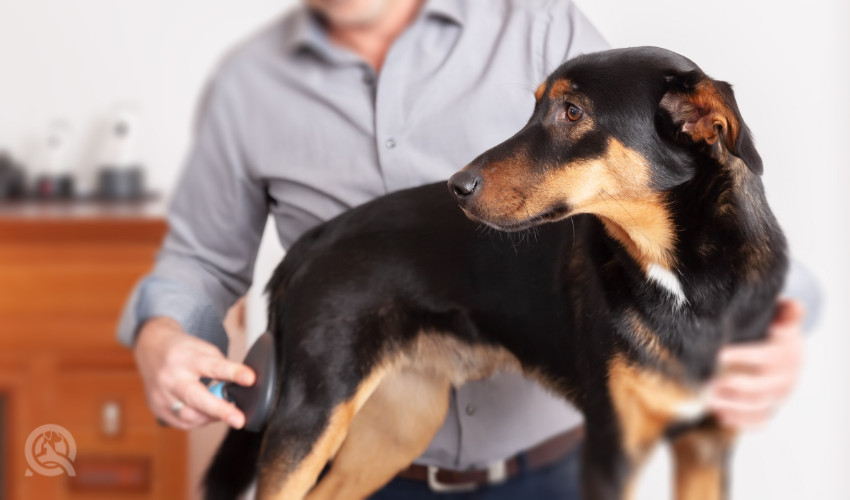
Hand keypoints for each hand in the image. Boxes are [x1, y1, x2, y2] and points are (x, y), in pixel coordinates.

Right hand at [133, 317, 255, 429]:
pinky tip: (206, 413)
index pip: (212, 366)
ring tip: (225, 412)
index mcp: (185, 357)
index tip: (250, 379)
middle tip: (239, 420)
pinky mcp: (157, 409)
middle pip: (196, 397)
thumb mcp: (202, 347)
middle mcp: (170, 377)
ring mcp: (161, 395)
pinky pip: (183, 423)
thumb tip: (240, 386)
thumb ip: (220, 365)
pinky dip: (199, 420)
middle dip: (220, 410)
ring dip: (212, 416)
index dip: (232, 373)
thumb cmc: (182, 350)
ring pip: (189, 415)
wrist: (151, 350)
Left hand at [707, 299, 804, 429]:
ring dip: (734, 406)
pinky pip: (761, 420)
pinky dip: (742, 421)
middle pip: (763, 387)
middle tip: (708, 383)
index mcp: (788, 352)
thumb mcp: (780, 315)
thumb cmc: (773, 328)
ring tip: (709, 399)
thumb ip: (785, 311)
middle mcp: (787, 376)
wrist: (788, 349)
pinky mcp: (773, 407)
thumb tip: (792, 307)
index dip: (745, 356)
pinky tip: (721, 415)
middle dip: (735, 387)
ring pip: (760, 406)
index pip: (768, 356)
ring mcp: (780, 394)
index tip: (719, 354)